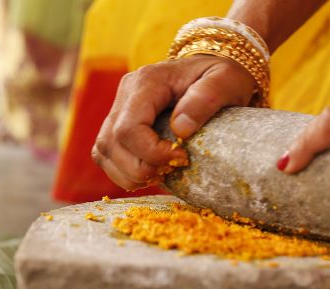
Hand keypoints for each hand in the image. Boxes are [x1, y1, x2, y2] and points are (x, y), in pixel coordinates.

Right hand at [92, 55, 255, 190]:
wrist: (213, 72)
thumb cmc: (222, 76)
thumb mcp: (225, 80)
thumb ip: (205, 99)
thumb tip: (180, 129)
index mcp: (147, 81)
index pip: (129, 128)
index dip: (151, 153)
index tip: (183, 158)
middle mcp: (125, 93)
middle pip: (111, 143)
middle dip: (140, 168)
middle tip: (173, 170)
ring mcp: (118, 108)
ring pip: (103, 151)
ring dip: (129, 174)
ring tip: (161, 174)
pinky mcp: (118, 124)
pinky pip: (107, 155)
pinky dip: (124, 172)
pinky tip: (150, 173)